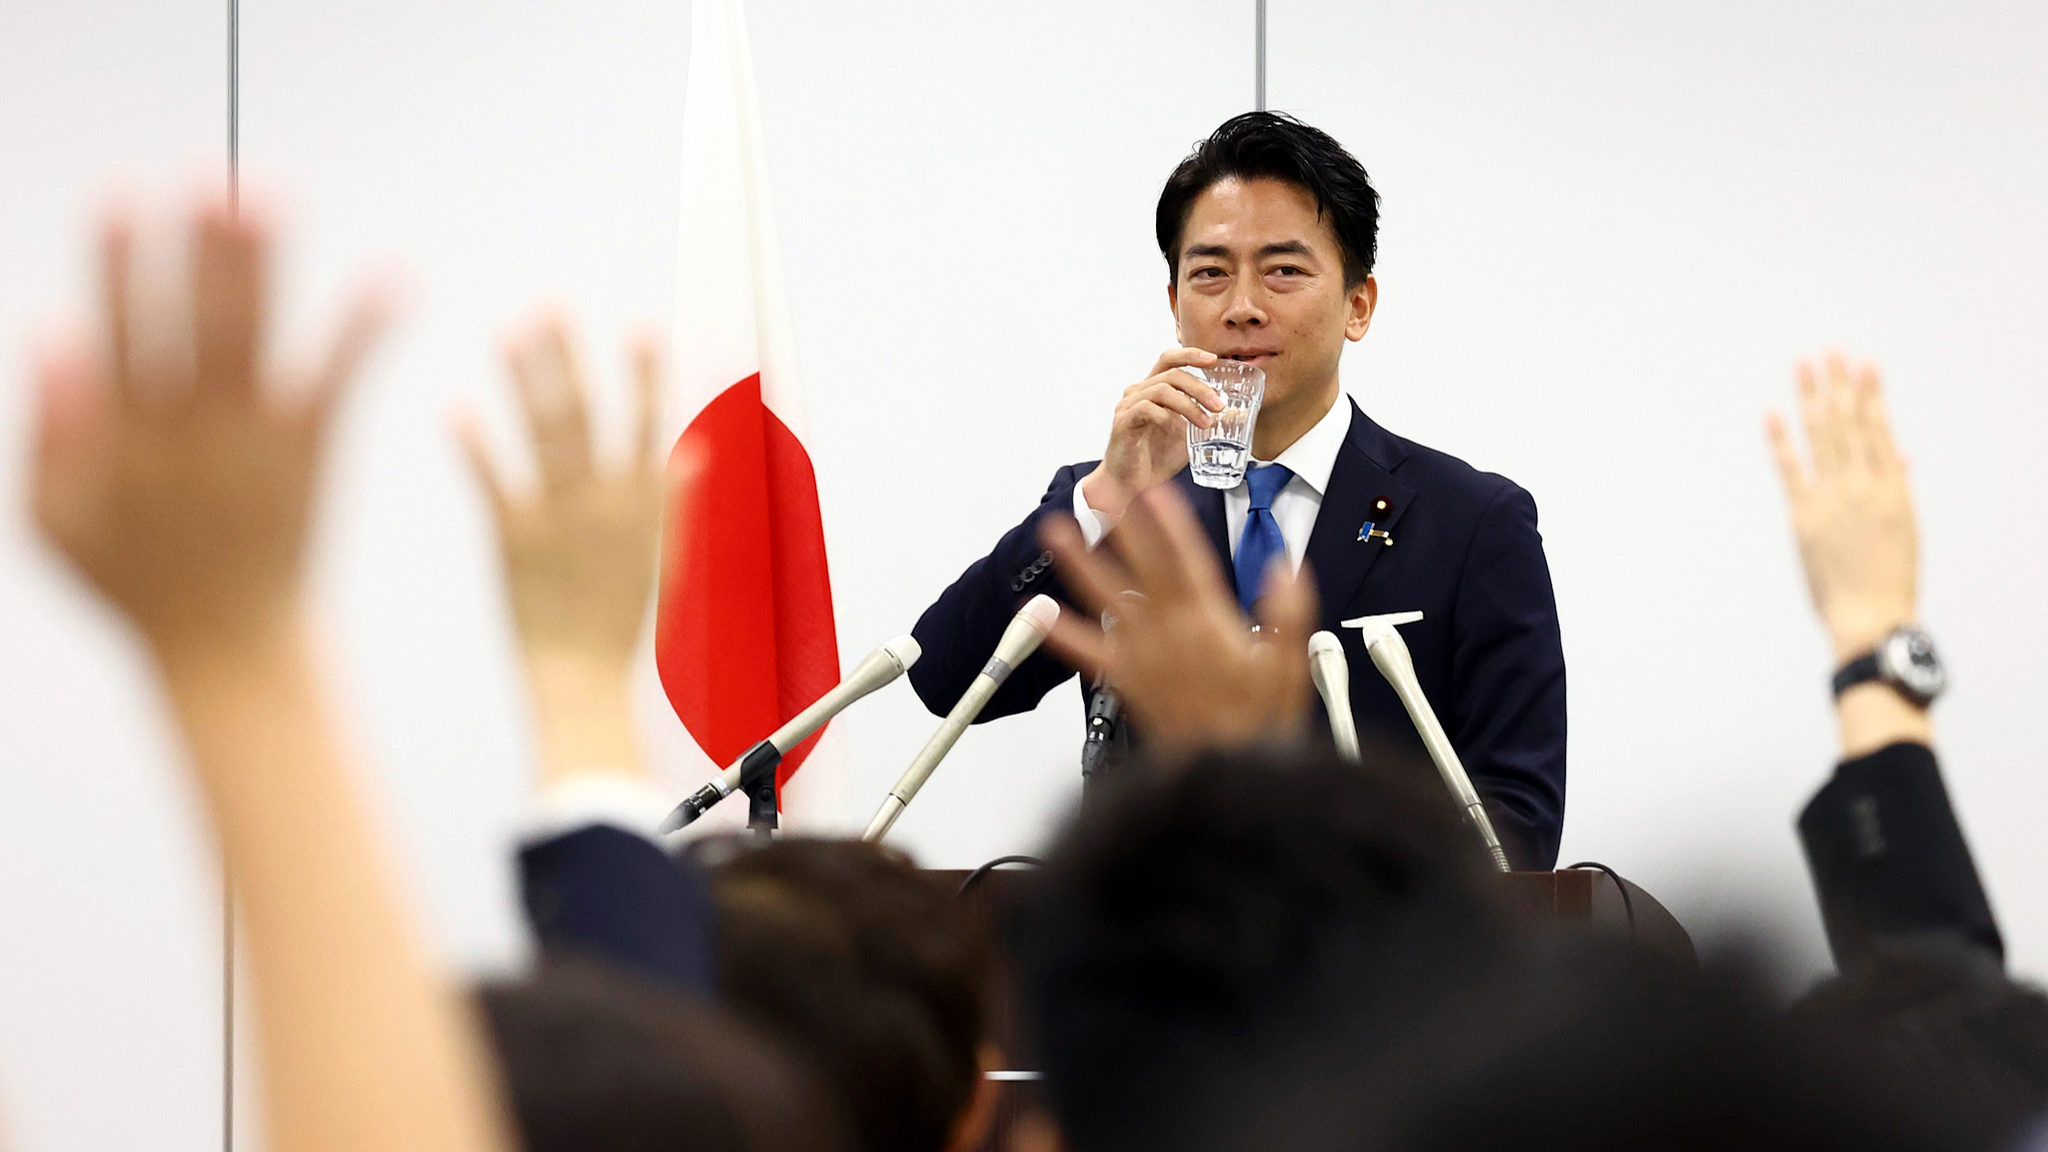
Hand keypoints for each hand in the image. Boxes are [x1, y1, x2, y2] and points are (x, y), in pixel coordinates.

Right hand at [31, 201, 388, 659]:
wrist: (229, 650)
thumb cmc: (136, 582)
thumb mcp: (54, 524)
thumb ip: (46, 436)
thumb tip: (52, 334)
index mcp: (121, 439)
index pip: (117, 334)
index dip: (118, 264)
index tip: (121, 196)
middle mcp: (189, 432)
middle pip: (191, 327)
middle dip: (200, 255)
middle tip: (214, 185)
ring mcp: (252, 441)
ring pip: (253, 340)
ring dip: (262, 269)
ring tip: (270, 197)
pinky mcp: (309, 452)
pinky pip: (337, 381)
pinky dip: (361, 330)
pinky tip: (390, 278)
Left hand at [457, 311, 690, 782]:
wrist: (581, 682)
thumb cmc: (620, 621)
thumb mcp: (665, 558)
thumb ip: (675, 501)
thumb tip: (697, 452)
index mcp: (643, 504)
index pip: (648, 426)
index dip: (646, 376)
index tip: (643, 327)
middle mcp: (602, 502)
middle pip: (585, 416)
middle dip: (567, 358)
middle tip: (550, 304)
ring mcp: (558, 518)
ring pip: (544, 436)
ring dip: (526, 381)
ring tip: (509, 330)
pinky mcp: (513, 540)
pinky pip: (493, 483)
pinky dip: (476, 446)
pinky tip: (455, 405)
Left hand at [1040, 484, 1316, 757]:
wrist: (1223, 771)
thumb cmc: (1256, 723)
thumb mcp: (1287, 666)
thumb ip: (1288, 613)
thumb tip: (1287, 568)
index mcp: (1209, 622)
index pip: (1187, 560)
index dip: (1169, 523)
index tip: (1153, 492)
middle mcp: (1169, 633)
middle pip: (1141, 568)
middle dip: (1121, 527)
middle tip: (1100, 492)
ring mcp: (1142, 656)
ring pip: (1106, 598)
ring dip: (1079, 564)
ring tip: (1056, 533)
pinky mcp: (1124, 680)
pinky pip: (1087, 653)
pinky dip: (1060, 633)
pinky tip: (1037, 615)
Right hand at [1080, 348, 1225, 519]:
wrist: (1131, 485)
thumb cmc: (1155, 459)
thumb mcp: (1189, 438)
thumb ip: (1207, 422)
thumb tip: (1238, 414)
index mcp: (1152, 389)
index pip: (1169, 360)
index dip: (1190, 355)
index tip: (1214, 360)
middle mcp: (1138, 392)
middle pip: (1171, 373)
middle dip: (1200, 387)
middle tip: (1218, 405)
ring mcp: (1128, 405)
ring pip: (1162, 390)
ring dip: (1189, 405)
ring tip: (1205, 423)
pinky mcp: (1123, 422)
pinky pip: (1146, 409)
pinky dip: (1166, 418)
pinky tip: (1175, 431)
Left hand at [1766, 352, 1916, 662]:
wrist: (1871, 617)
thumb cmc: (1891, 578)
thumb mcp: (1905, 528)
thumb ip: (1896, 487)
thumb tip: (1897, 455)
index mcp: (1893, 487)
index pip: (1879, 428)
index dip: (1871, 394)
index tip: (1865, 364)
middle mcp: (1864, 486)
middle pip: (1849, 423)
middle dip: (1839, 384)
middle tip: (1830, 350)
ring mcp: (1833, 499)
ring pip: (1822, 436)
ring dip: (1812, 398)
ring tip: (1806, 365)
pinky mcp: (1804, 517)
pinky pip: (1790, 469)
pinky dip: (1780, 439)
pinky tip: (1772, 411)